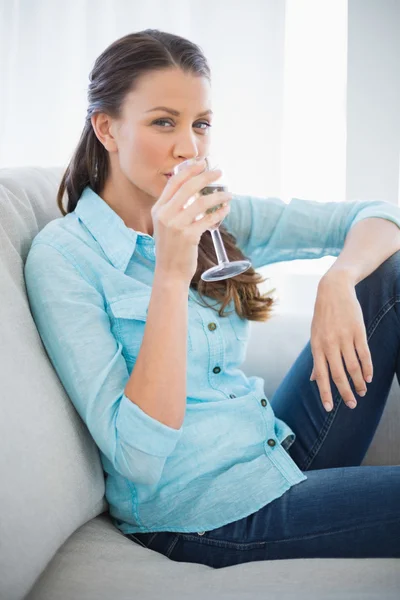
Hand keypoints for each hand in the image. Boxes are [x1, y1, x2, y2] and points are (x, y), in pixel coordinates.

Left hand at [309, 271, 373, 411]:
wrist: (334, 290)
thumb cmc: (323, 316)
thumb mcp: (314, 336)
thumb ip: (316, 358)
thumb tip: (313, 379)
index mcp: (317, 347)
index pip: (320, 375)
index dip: (325, 393)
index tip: (329, 408)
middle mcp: (329, 344)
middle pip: (338, 375)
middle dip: (345, 392)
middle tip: (352, 405)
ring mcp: (344, 338)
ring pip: (353, 367)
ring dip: (359, 382)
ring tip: (362, 392)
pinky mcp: (358, 332)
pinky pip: (364, 355)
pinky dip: (368, 368)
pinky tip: (369, 377)